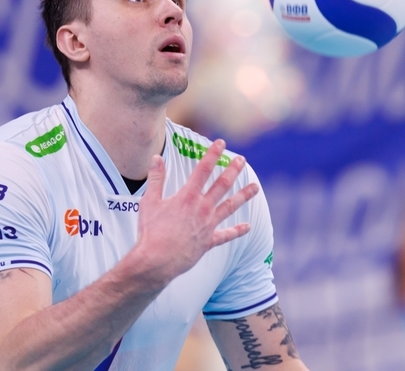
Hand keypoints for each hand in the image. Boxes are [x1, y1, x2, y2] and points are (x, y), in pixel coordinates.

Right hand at [135, 139, 258, 286]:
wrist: (157, 261)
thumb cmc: (150, 232)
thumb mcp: (149, 202)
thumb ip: (156, 179)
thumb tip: (156, 158)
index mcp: (187, 197)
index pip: (203, 170)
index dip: (212, 154)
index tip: (221, 143)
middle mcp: (202, 208)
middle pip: (221, 185)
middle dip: (232, 171)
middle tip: (241, 160)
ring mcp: (207, 225)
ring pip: (229, 207)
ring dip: (243, 196)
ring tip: (255, 187)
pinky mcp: (208, 242)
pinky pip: (225, 235)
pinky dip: (237, 231)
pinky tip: (247, 227)